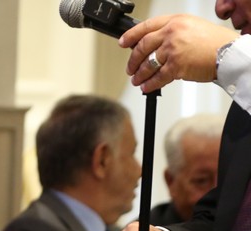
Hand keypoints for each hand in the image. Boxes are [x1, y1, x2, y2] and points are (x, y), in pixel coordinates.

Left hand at [120, 14, 237, 92]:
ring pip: (147, 64)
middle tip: (130, 68)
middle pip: (142, 47)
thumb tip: (152, 46)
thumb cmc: (213, 42)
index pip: (146, 26)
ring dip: (139, 74)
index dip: (131, 35)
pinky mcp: (176, 66)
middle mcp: (172, 33)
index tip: (123, 43)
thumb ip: (171, 33)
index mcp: (175, 21)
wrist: (228, 53)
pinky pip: (157, 77)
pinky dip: (149, 84)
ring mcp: (173, 49)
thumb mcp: (191, 28)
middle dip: (133, 60)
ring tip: (136, 80)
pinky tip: (146, 87)